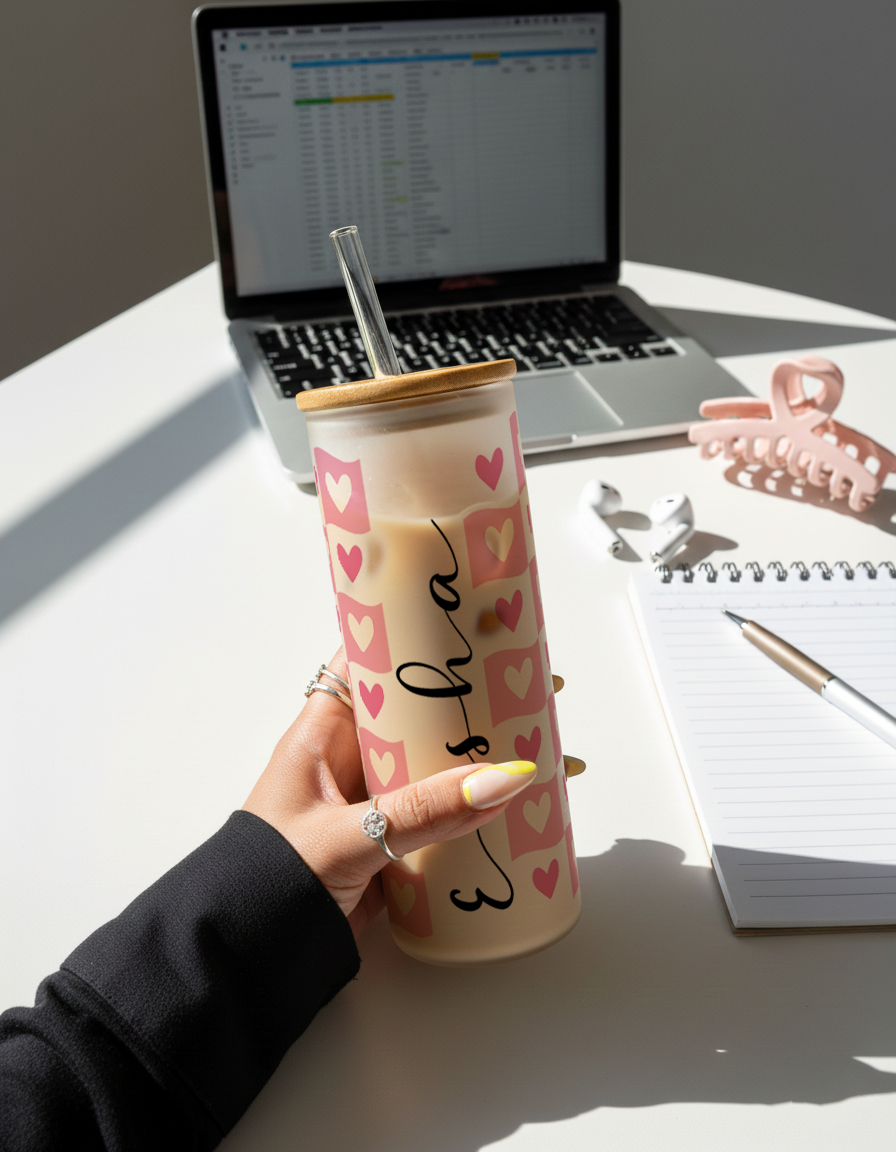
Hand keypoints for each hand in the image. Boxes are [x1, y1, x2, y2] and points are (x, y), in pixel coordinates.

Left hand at [243, 648, 535, 941]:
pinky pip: (444, 813)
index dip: (417, 637)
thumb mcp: (349, 835)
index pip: (372, 662)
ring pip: (438, 764)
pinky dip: (479, 810)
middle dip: (470, 700)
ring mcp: (376, 801)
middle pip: (419, 713)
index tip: (472, 625)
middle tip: (533, 687)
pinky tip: (522, 808)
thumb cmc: (270, 881)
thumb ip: (424, 811)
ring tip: (544, 742)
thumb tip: (504, 778)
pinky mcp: (394, 843)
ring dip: (483, 757)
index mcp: (325, 731)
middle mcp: (353, 757)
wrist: (250, 959)